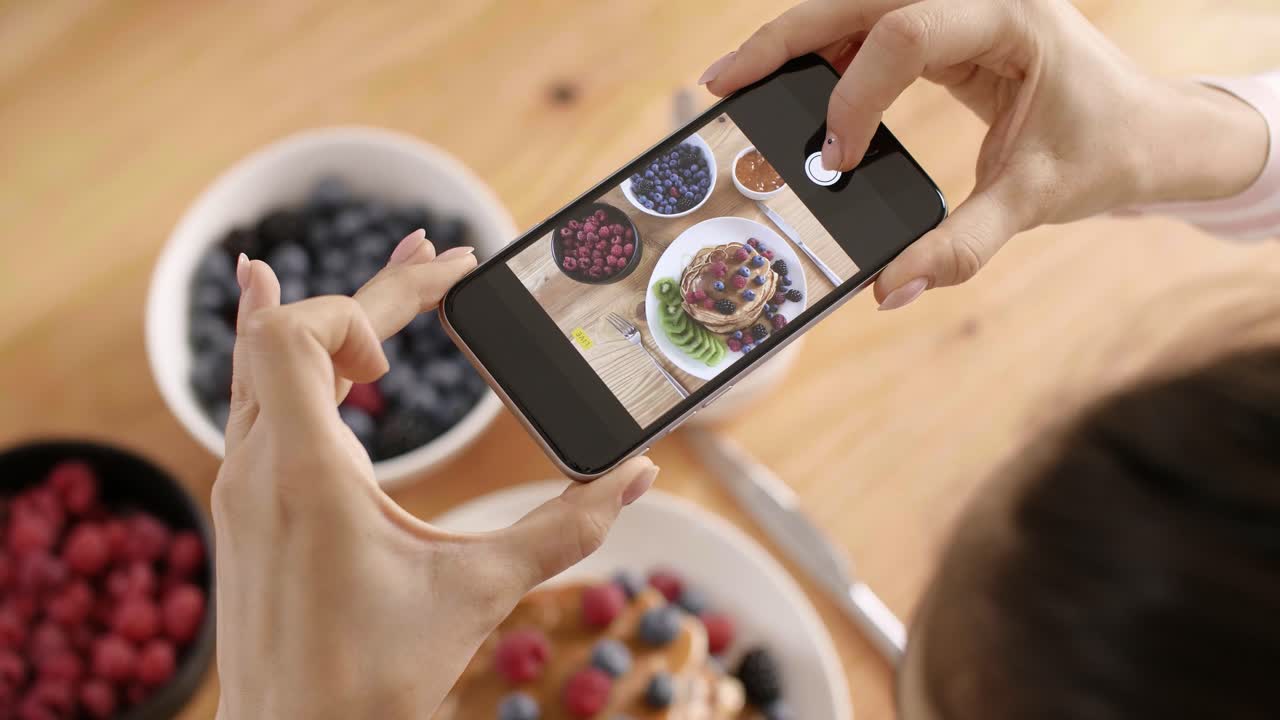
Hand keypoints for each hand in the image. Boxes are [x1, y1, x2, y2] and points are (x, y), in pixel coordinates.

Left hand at [213, 231, 658, 718]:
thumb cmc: (372, 680)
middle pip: (290, 336)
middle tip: (435, 254)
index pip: (303, 332)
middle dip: (375, 292)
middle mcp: (258, 466)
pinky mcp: (243, 508)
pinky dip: (277, 357)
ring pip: (262, 365)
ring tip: (366, 282)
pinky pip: (248, 404)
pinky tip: (286, 341)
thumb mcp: (479, 591)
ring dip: (323, 319)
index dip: (373, 293)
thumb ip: (567, 529)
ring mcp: (241, 487)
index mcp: (305, 473)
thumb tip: (637, 476)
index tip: (442, 291)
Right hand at [701, 0, 1268, 308]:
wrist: (1152, 132)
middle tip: (723, 81)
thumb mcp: (1036, 202)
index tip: (833, 159)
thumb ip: (961, 247)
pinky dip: (828, 57)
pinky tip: (794, 90)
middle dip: (787, 38)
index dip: (855, 94)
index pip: (907, 34)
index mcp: (1011, 16)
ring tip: (740, 84)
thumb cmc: (1108, 152)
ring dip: (798, 42)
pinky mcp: (949, 30)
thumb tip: (888, 291)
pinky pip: (873, 31)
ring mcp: (962, 8)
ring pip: (858, 6)